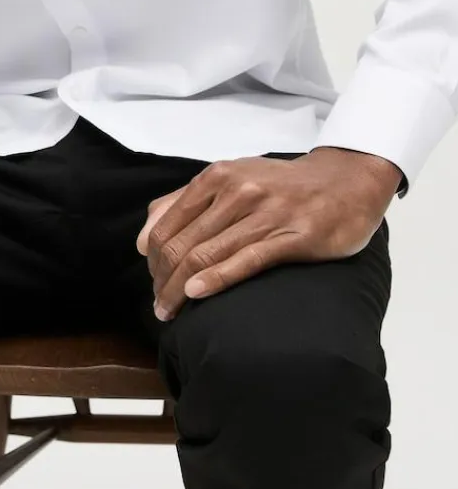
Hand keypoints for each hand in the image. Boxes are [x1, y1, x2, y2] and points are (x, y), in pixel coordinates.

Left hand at [135, 146, 401, 320]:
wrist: (345, 182)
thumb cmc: (280, 186)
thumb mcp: (230, 179)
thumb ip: (184, 202)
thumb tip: (144, 240)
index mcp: (217, 177)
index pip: (167, 223)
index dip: (154, 258)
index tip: (152, 282)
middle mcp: (237, 191)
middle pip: (183, 242)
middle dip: (163, 279)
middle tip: (159, 305)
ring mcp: (265, 213)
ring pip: (208, 253)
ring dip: (180, 288)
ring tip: (169, 311)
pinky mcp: (292, 236)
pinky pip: (246, 260)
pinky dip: (215, 278)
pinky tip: (195, 295)